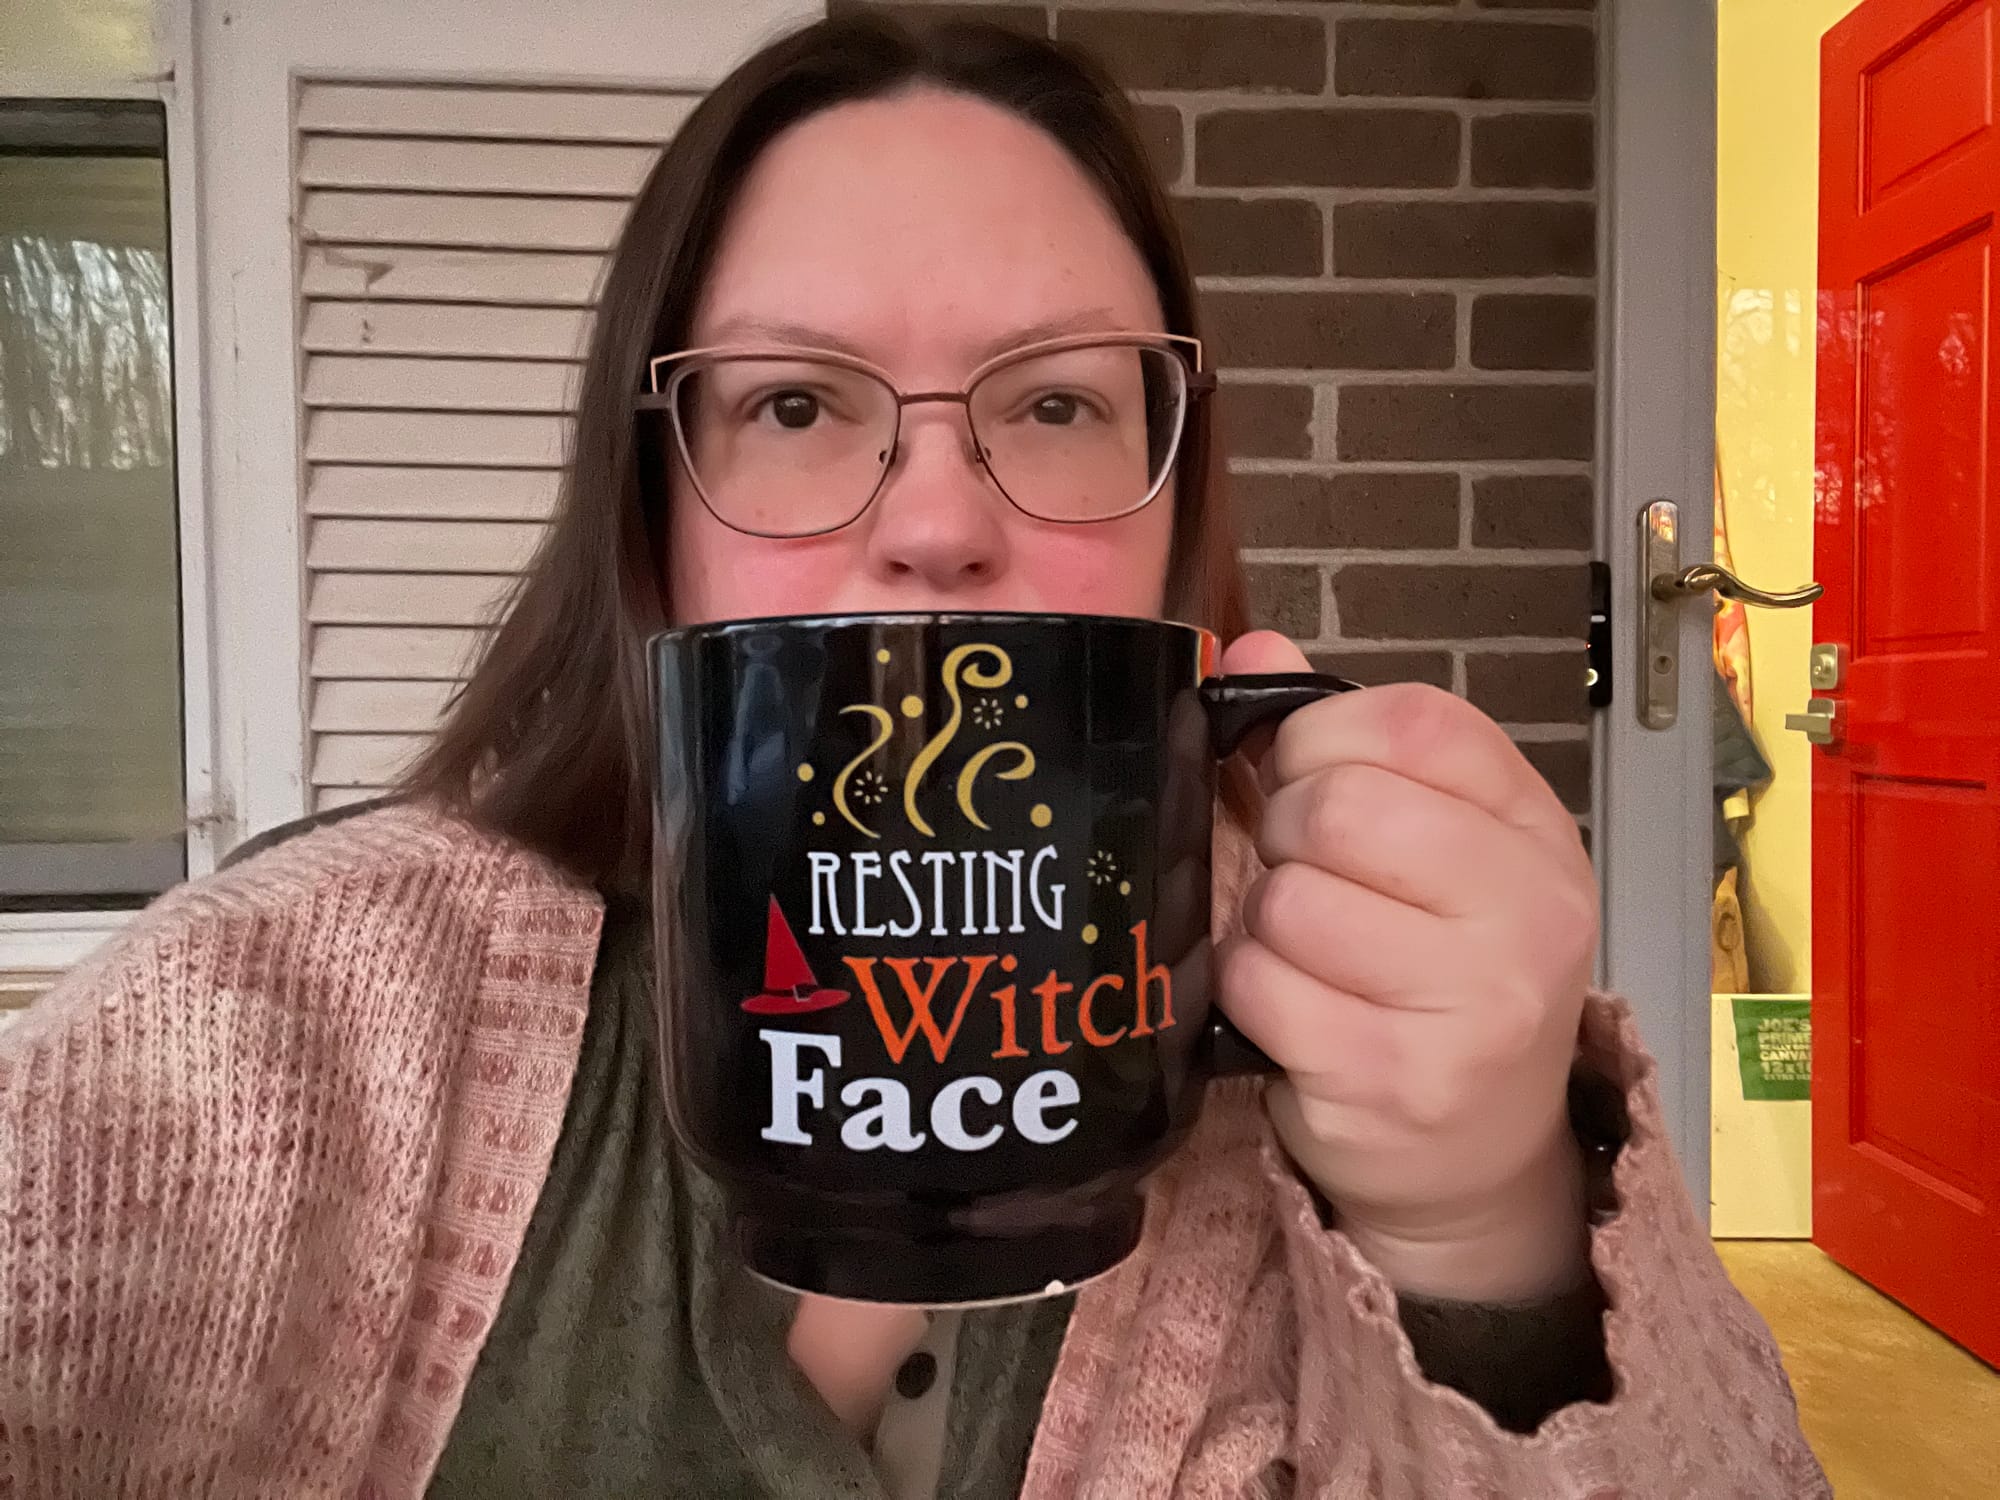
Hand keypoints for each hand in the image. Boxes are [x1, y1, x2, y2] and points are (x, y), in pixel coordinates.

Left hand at [1215, 633, 1598, 1302]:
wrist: (1476, 1164)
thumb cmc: (1437, 982)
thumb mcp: (1426, 851)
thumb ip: (1340, 743)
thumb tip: (1253, 646)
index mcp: (1537, 831)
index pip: (1415, 722)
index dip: (1322, 741)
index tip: (1311, 783)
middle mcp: (1528, 912)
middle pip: (1339, 808)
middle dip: (1287, 837)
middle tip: (1307, 881)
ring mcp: (1470, 1005)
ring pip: (1286, 902)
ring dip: (1265, 926)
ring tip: (1312, 958)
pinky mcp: (1394, 1081)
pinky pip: (1260, 986)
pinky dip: (1250, 994)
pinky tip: (1296, 1016)